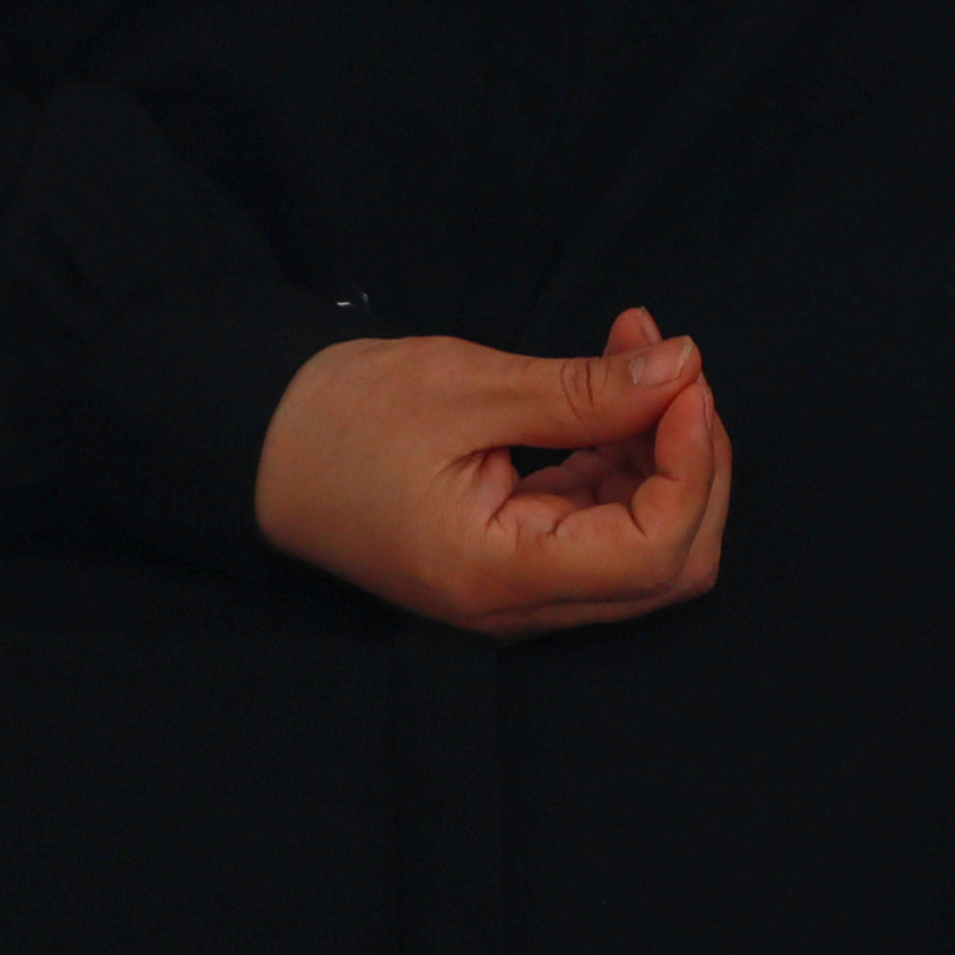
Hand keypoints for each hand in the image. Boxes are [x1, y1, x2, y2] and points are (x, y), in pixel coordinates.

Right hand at [251, 308, 733, 635]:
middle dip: (693, 460)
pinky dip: (626, 454)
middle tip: (675, 363)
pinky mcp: (520, 558)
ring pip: (647, 541)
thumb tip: (684, 370)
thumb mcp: (466, 389)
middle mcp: (519, 606)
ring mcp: (522, 590)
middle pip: (669, 563)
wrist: (261, 446)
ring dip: (663, 447)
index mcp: (500, 577)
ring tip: (637, 347)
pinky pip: (605, 521)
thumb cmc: (342, 418)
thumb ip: (583, 391)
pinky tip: (614, 383)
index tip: (686, 380)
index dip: (693, 465)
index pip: (654, 553)